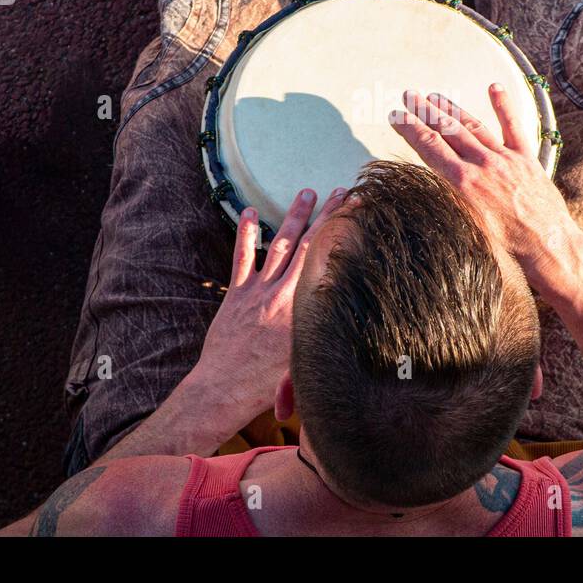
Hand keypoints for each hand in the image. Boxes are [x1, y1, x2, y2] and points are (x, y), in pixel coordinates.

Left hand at [196, 186, 347, 414]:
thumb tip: (356, 338)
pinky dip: (246, 234)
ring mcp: (259, 292)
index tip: (358, 214)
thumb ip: (325, 343)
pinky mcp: (237, 295)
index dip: (345, 235)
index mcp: (307, 311)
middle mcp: (285, 295)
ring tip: (307, 192)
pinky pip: (243, 258)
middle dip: (328, 216)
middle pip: (310, 246)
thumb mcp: (306, 364)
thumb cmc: (267, 386)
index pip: (330, 263)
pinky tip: (249, 212)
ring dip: (294, 216)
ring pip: (280, 244)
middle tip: (341, 192)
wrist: (224, 390)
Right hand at [389, 85, 582, 292]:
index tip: (396, 116)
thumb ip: (446, 206)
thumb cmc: (506, 246)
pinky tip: (493, 88)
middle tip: (409, 96)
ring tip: (434, 97)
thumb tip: (423, 193)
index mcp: (464, 183)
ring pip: (474, 126)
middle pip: (448, 131)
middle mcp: (482, 165)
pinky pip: (513, 127)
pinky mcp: (526, 159)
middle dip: (425, 112)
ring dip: (452, 110)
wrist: (547, 244)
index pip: (430, 148)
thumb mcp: (465, 230)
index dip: (410, 130)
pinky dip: (503, 106)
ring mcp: (505, 158)